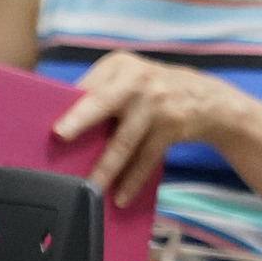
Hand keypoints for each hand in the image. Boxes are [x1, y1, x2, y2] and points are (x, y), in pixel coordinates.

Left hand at [56, 51, 260, 208]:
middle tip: (60, 135)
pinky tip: (122, 195)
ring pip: (125, 140)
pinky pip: (147, 157)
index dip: (68, 107)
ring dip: (106, 167)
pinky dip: (133, 179)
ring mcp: (158, 103)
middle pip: (103, 103)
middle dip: (81, 119)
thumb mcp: (130, 78)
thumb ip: (100, 92)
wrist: (209, 98)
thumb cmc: (154, 91)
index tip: (52, 126)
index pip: (87, 88)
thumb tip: (61, 125)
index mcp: (120, 65)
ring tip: (91, 187)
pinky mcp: (173, 125)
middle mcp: (139, 80)